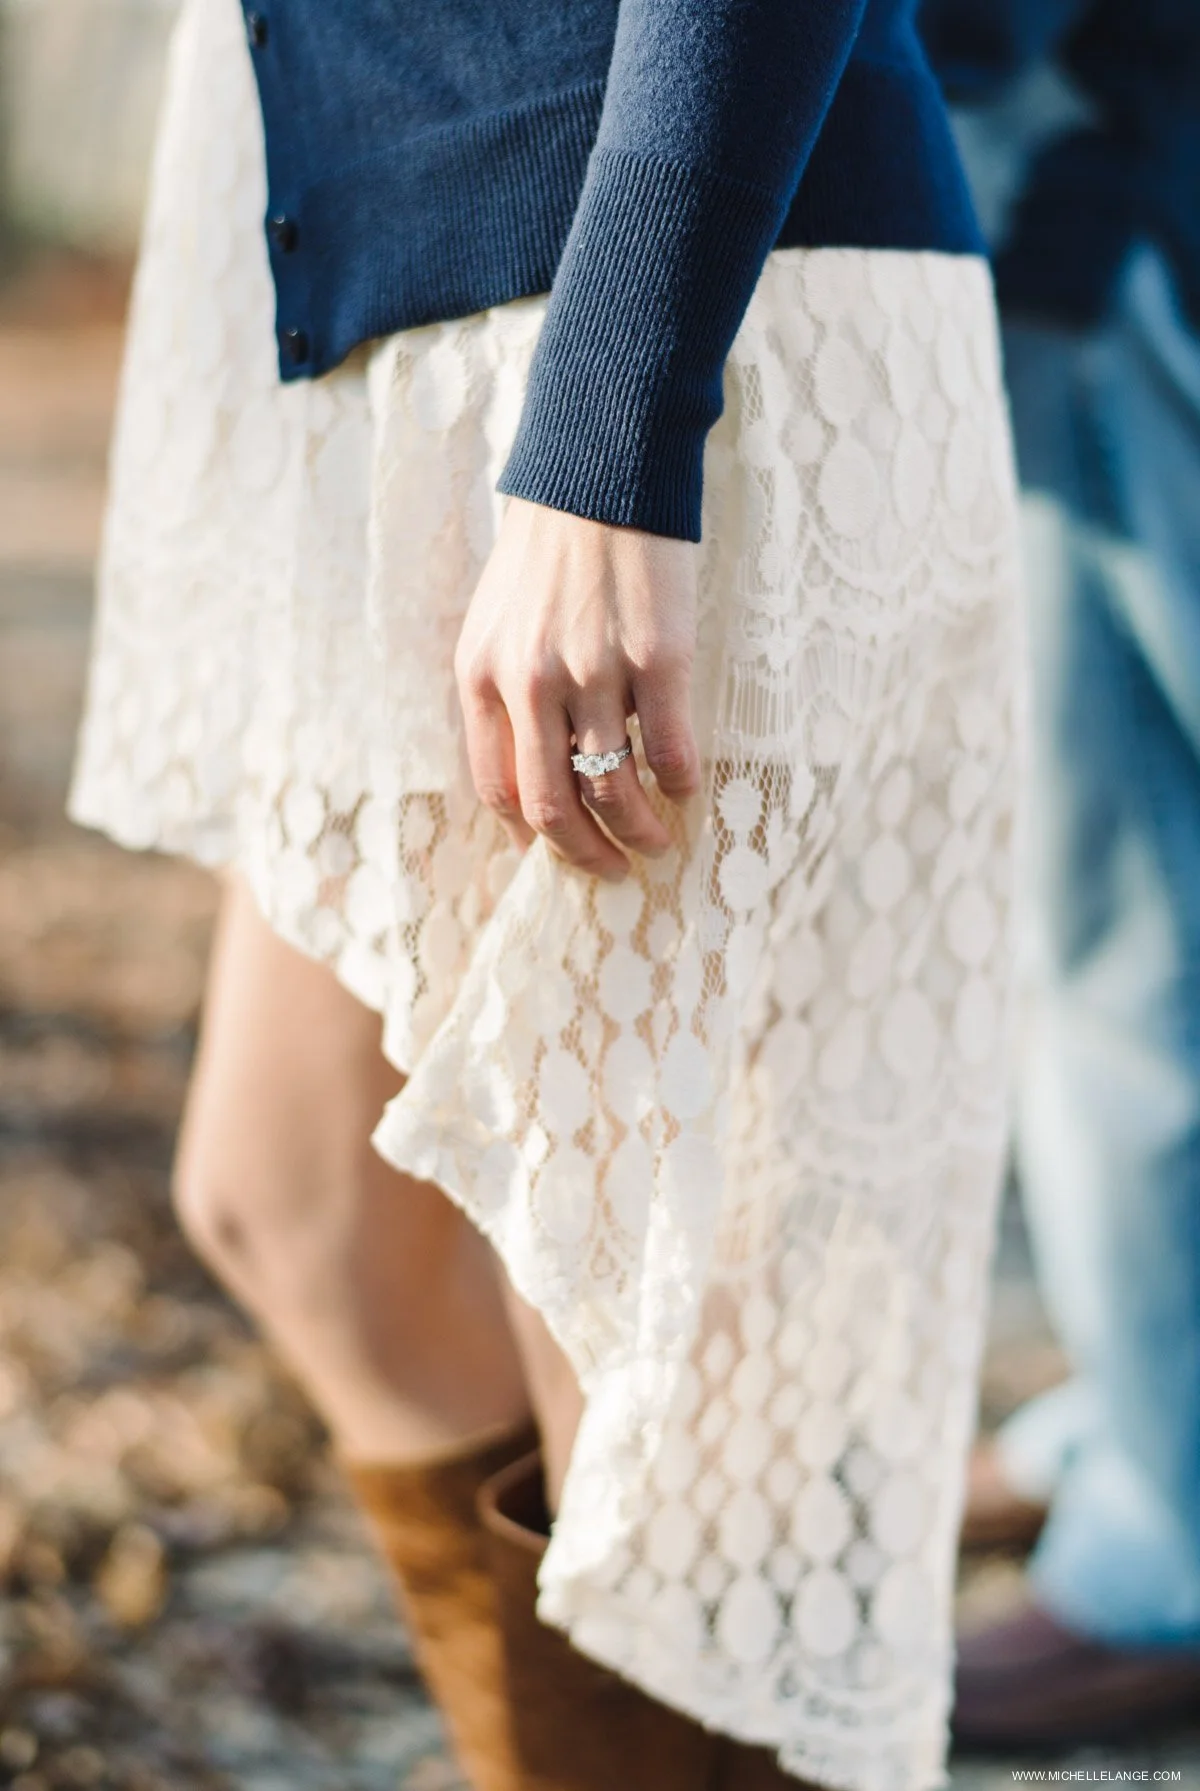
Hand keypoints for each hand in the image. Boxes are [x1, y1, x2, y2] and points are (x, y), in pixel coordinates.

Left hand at [455, 497, 700, 880]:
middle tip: (612, 872)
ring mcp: (594, 673)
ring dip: (639, 831)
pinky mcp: (657, 658)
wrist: (600, 473)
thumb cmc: (548, 551)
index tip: (560, 851)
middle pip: (552, 806)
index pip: (498, 789)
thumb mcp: (496, 622)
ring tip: (656, 841)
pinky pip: (668, 750)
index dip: (531, 835)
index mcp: (482, 676)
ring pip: (612, 790)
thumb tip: (532, 769)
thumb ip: (503, 691)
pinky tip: (686, 788)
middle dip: (584, 855)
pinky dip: (679, 784)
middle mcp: (531, 683)